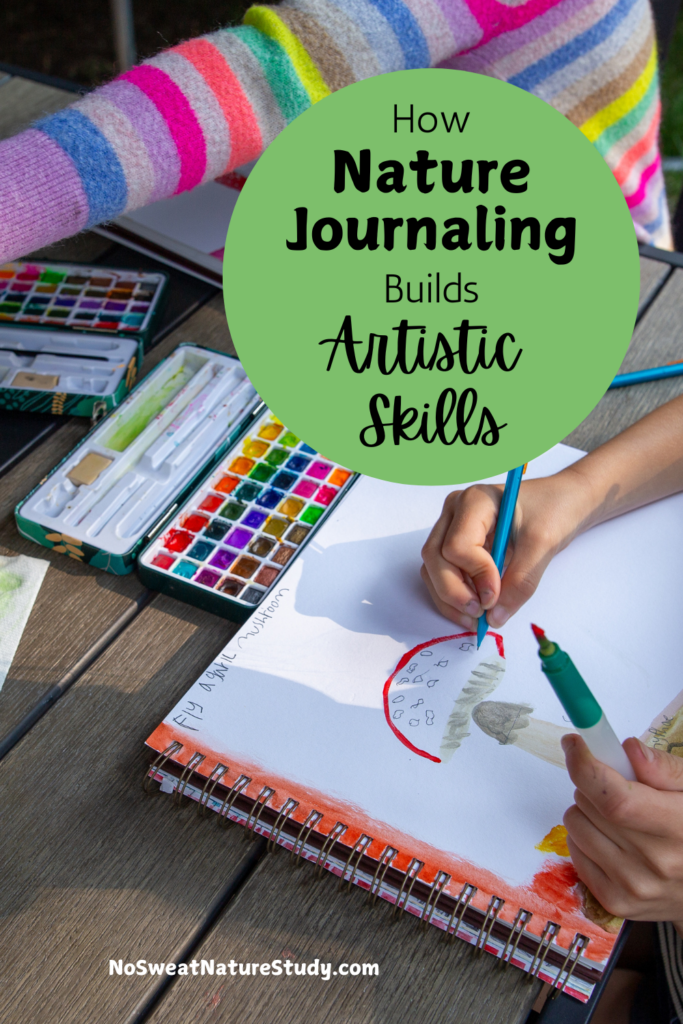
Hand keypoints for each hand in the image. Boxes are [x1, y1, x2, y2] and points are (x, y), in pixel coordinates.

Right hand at [420, 471, 590, 629]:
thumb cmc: (554, 510)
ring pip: (433, 568)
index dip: (475, 576)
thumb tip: (495, 618)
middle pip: (435, 557)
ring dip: (450, 598)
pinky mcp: (455, 544)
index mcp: (474, 501)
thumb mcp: (543, 544)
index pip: (457, 546)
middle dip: (454, 591)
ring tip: (477, 617)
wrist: (563, 501)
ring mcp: (451, 527)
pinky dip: (454, 596)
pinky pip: (442, 573)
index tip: (496, 596)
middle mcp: (455, 511)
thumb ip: (520, 582)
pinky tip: (475, 609)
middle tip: (480, 613)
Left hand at [563, 734, 682, 929]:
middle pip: (588, 806)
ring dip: (586, 811)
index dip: (586, 767)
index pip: (615, 800)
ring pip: (575, 825)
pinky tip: (611, 840)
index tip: (575, 744)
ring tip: (617, 816)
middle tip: (615, 788)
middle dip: (592, 785)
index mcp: (677, 828)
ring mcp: (632, 886)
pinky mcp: (614, 901)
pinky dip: (584, 838)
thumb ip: (664, 769)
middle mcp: (654, 863)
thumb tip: (629, 749)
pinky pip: (573, 852)